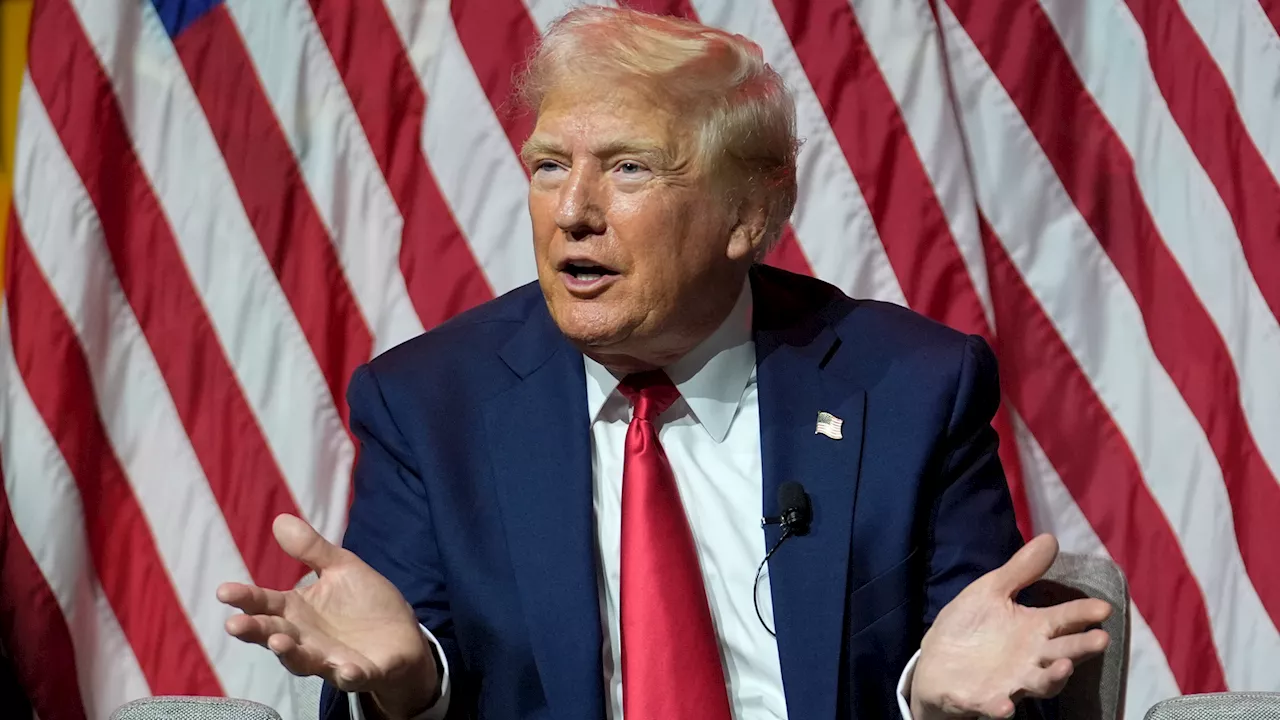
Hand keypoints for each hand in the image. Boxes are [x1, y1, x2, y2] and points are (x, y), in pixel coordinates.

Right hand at [217, 514, 437, 718]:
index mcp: (298, 611)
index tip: (224, 591)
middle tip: (236, 625)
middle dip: (256, 632)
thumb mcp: (341, 569)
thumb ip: (311, 550)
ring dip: (291, 653)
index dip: (246, 598)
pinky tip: (345, 668)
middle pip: (275, 635)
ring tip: (279, 642)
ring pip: (305, 660)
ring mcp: (331, 659)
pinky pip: (351, 676)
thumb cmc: (364, 603)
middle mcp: (307, 639)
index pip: (266, 604)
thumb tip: (280, 519)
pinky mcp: (361, 672)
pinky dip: (347, 674)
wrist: (403, 636)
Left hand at [909, 534, 1111, 718]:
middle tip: (1100, 639)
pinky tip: (1005, 706)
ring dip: (1051, 678)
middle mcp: (1030, 659)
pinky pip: (995, 705)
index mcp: (1033, 629)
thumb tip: (1050, 538)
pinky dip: (1000, 707)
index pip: (1064, 619)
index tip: (1104, 607)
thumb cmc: (971, 626)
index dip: (1084, 613)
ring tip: (1063, 668)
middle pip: (1062, 654)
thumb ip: (1021, 570)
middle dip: (1081, 648)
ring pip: (1038, 684)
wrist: (937, 662)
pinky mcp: (984, 699)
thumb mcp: (992, 591)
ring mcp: (1010, 681)